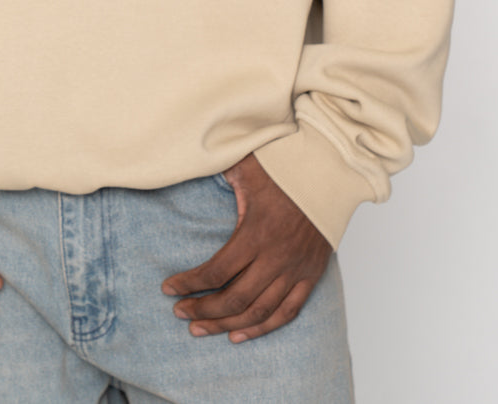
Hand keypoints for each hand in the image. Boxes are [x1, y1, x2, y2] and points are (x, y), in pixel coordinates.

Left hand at [161, 153, 330, 342]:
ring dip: (227, 325)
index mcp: (256, 232)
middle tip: (180, 313)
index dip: (189, 284)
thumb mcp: (247, 167)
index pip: (216, 271)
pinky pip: (286, 312)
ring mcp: (295, 270)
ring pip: (258, 312)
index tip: (168, 288)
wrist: (329, 175)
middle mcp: (276, 257)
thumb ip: (218, 171)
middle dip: (203, 310)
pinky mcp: (310, 276)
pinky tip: (239, 334)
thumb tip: (190, 164)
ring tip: (201, 329)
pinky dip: (262, 328)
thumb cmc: (285, 168)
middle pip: (234, 298)